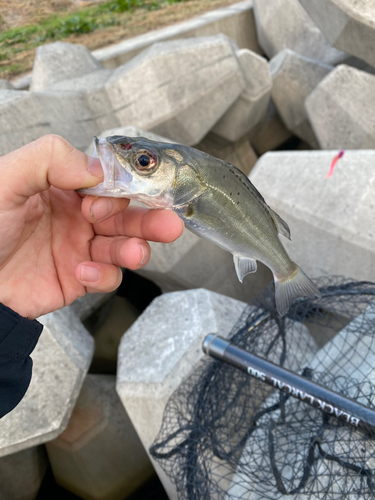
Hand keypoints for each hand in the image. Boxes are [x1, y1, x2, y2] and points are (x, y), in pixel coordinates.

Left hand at [0, 135, 183, 319]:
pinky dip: (102, 275)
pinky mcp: (79, 278)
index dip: (117, 192)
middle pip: (126, 215)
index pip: (108, 183)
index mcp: (63, 188)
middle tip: (168, 224)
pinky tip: (82, 271)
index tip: (104, 202)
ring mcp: (80, 247)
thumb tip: (96, 169)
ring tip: (134, 253)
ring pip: (124, 246)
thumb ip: (49, 159)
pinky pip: (106, 276)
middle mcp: (77, 216)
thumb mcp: (6, 180)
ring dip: (135, 249)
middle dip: (150, 219)